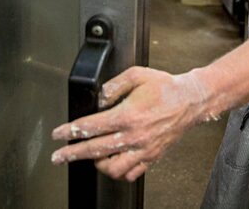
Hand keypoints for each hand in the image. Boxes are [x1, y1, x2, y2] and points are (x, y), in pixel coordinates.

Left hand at [50, 67, 212, 181]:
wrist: (191, 100)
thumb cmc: (165, 87)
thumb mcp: (137, 75)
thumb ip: (113, 85)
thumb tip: (99, 98)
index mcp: (128, 115)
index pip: (91, 126)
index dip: (70, 131)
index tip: (57, 134)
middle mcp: (134, 136)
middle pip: (95, 150)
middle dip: (72, 154)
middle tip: (57, 157)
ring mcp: (143, 149)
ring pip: (113, 168)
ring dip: (98, 164)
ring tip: (91, 157)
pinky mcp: (152, 156)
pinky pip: (131, 173)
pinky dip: (119, 172)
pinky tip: (113, 162)